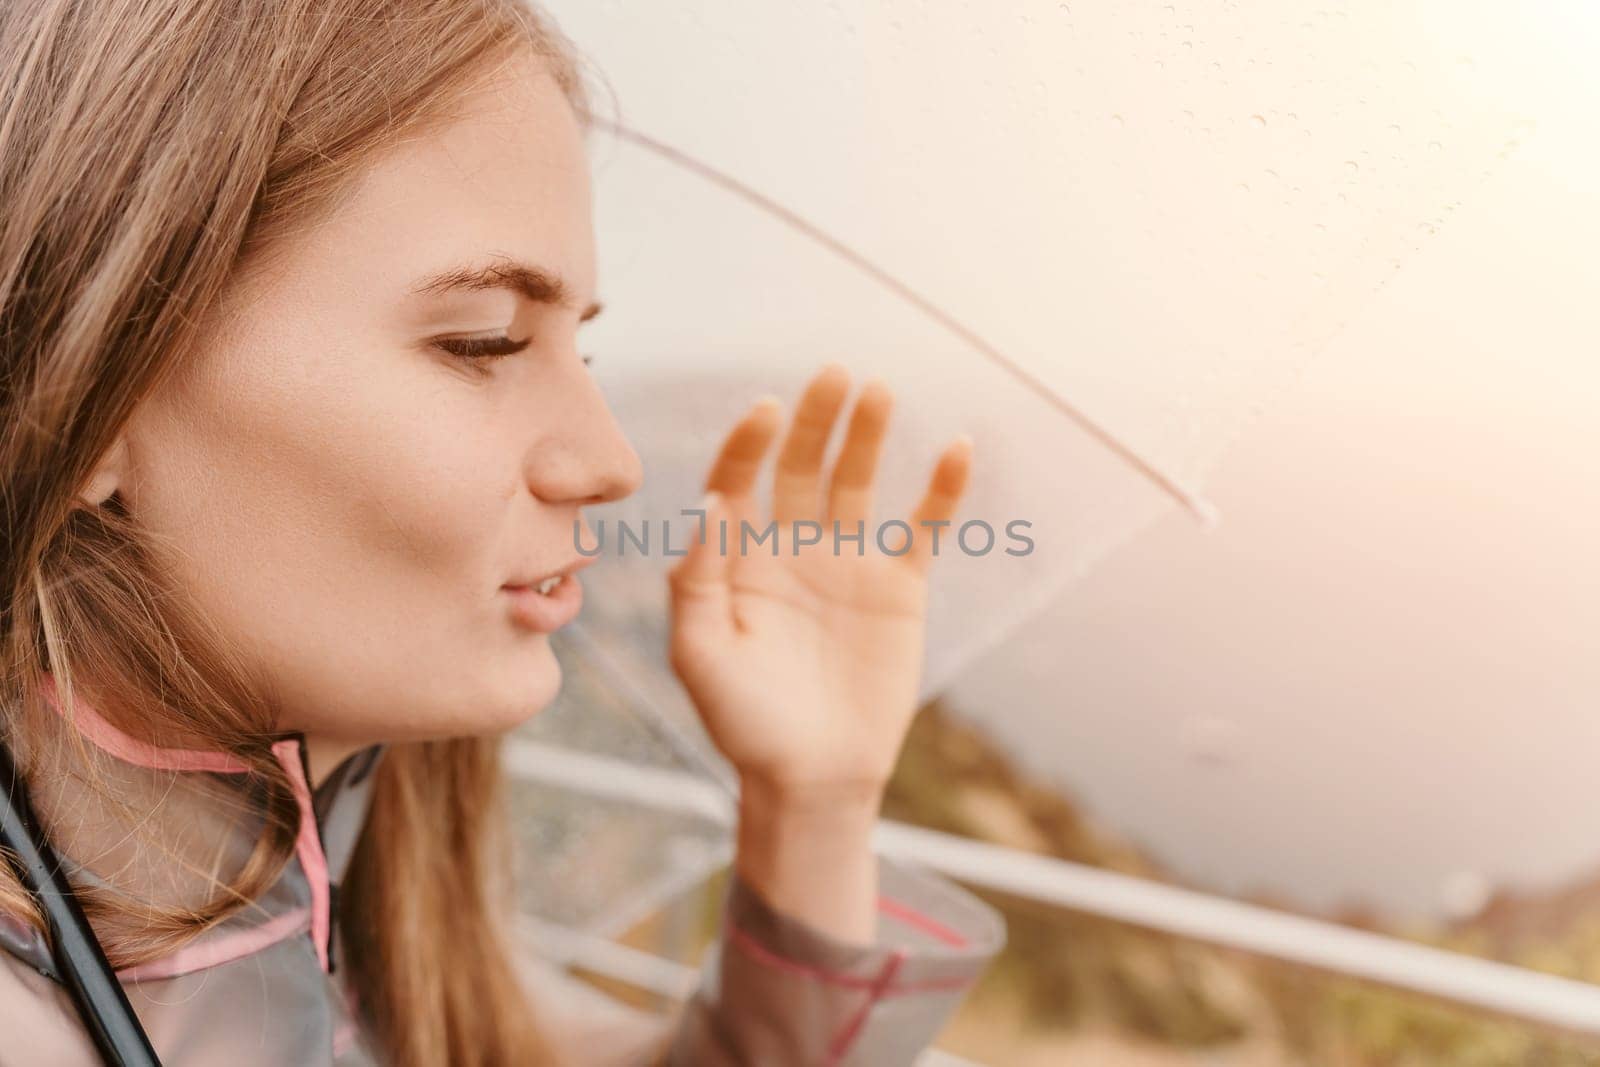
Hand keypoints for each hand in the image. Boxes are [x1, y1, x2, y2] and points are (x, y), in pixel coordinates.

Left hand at [666, 362, 973, 804]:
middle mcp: (792, 549)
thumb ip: (697, 582)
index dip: (750, 444)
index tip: (767, 411)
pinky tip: (955, 447)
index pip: (740, 482)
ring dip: (868, 436)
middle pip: (803, 466)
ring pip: (859, 482)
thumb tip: (712, 504)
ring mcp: (848, 564)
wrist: (813, 779)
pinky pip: (923, 528)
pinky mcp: (899, 589)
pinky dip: (941, 490)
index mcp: (738, 560)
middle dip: (816, 420)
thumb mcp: (700, 658)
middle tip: (834, 374)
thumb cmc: (745, 725)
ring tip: (878, 391)